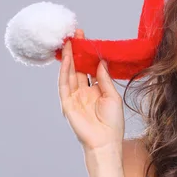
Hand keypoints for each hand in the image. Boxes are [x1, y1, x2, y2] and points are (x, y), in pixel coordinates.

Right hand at [58, 29, 124, 151]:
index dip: (89, 55)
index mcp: (96, 91)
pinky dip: (65, 71)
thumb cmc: (113, 123)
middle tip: (77, 34)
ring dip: (70, 58)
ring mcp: (74, 97)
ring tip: (70, 41)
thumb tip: (101, 61)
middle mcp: (84, 93)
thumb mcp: (112, 96)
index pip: (90, 69)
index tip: (89, 40)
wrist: (105, 142)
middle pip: (78, 68)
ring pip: (70, 73)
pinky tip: (68, 59)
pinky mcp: (67, 103)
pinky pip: (64, 84)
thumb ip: (105, 79)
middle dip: (78, 51)